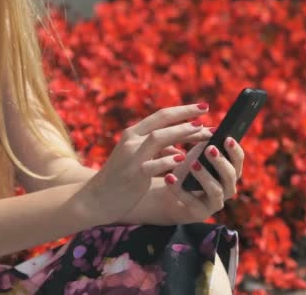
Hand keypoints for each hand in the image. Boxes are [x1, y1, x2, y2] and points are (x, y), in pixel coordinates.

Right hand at [83, 104, 211, 224]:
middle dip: (186, 116)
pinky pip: (154, 164)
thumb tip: (179, 149)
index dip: (183, 110)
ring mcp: (132, 156)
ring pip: (159, 138)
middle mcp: (131, 140)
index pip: (160, 115)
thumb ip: (157, 151)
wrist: (97, 198)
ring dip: (182, 133)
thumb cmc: (121, 178)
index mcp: (133, 134)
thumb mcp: (138, 158)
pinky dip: (169, 160)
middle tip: (207, 113)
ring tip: (202, 132)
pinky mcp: (134, 174)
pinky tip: (183, 158)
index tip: (203, 107)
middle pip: (162, 121)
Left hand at [155, 137, 244, 224]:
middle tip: (210, 149)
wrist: (169, 196)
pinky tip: (169, 177)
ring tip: (193, 164)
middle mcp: (227, 189)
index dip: (234, 150)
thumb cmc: (186, 170)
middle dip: (221, 162)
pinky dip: (179, 189)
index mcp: (230, 172)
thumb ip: (204, 145)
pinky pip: (191, 201)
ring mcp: (214, 203)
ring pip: (216, 190)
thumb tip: (210, 131)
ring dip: (205, 176)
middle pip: (230, 175)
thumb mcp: (195, 155)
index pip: (238, 160)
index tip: (227, 138)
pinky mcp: (199, 213)